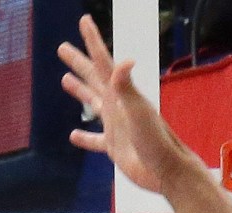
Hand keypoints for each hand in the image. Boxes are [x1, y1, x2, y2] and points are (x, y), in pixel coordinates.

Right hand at [58, 14, 188, 194]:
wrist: (168, 172)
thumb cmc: (156, 141)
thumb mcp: (139, 111)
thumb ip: (127, 88)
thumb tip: (125, 61)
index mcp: (121, 94)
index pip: (103, 62)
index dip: (93, 41)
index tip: (84, 20)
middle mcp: (118, 106)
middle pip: (93, 78)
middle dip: (79, 62)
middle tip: (62, 48)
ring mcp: (116, 126)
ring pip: (93, 104)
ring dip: (80, 91)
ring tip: (65, 80)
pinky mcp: (115, 146)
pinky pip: (96, 140)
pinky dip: (85, 137)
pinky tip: (74, 136)